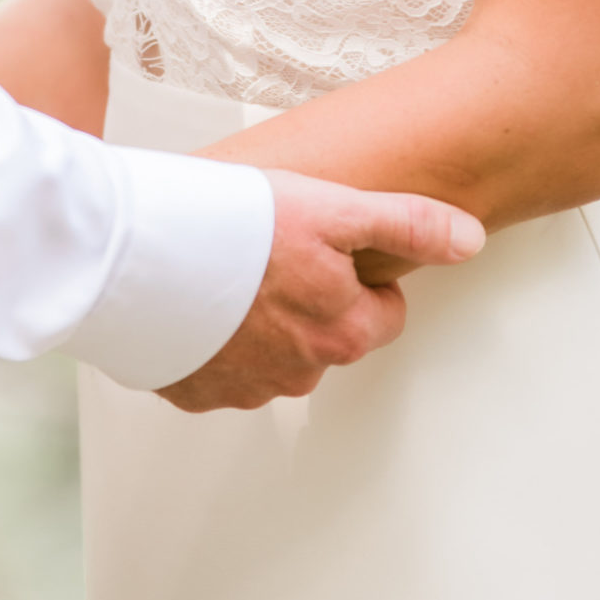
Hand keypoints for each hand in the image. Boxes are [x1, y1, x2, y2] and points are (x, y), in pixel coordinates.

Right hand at [160, 171, 483, 413]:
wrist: (130, 254)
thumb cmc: (228, 225)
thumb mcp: (334, 208)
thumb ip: (409, 225)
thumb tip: (469, 242)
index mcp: (340, 333)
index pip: (384, 314)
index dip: (360, 274)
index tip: (323, 246)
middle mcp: (297, 374)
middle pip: (328, 338)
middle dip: (310, 301)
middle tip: (272, 251)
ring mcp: (241, 389)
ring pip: (274, 357)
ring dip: (260, 322)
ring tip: (227, 269)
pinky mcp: (190, 391)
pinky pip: (217, 368)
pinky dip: (212, 340)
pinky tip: (195, 298)